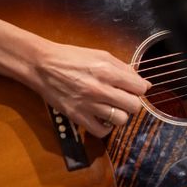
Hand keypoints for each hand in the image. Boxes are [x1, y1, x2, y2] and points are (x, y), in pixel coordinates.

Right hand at [30, 42, 150, 137]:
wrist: (43, 65)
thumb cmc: (72, 57)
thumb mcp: (101, 55)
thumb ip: (124, 68)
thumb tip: (144, 83)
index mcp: (107, 70)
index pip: (140, 88)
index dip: (139, 88)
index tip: (133, 88)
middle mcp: (100, 89)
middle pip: (134, 106)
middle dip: (132, 102)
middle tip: (124, 98)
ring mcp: (88, 105)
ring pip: (121, 120)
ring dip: (120, 115)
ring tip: (112, 108)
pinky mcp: (78, 117)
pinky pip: (102, 132)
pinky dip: (105, 127)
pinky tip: (102, 118)